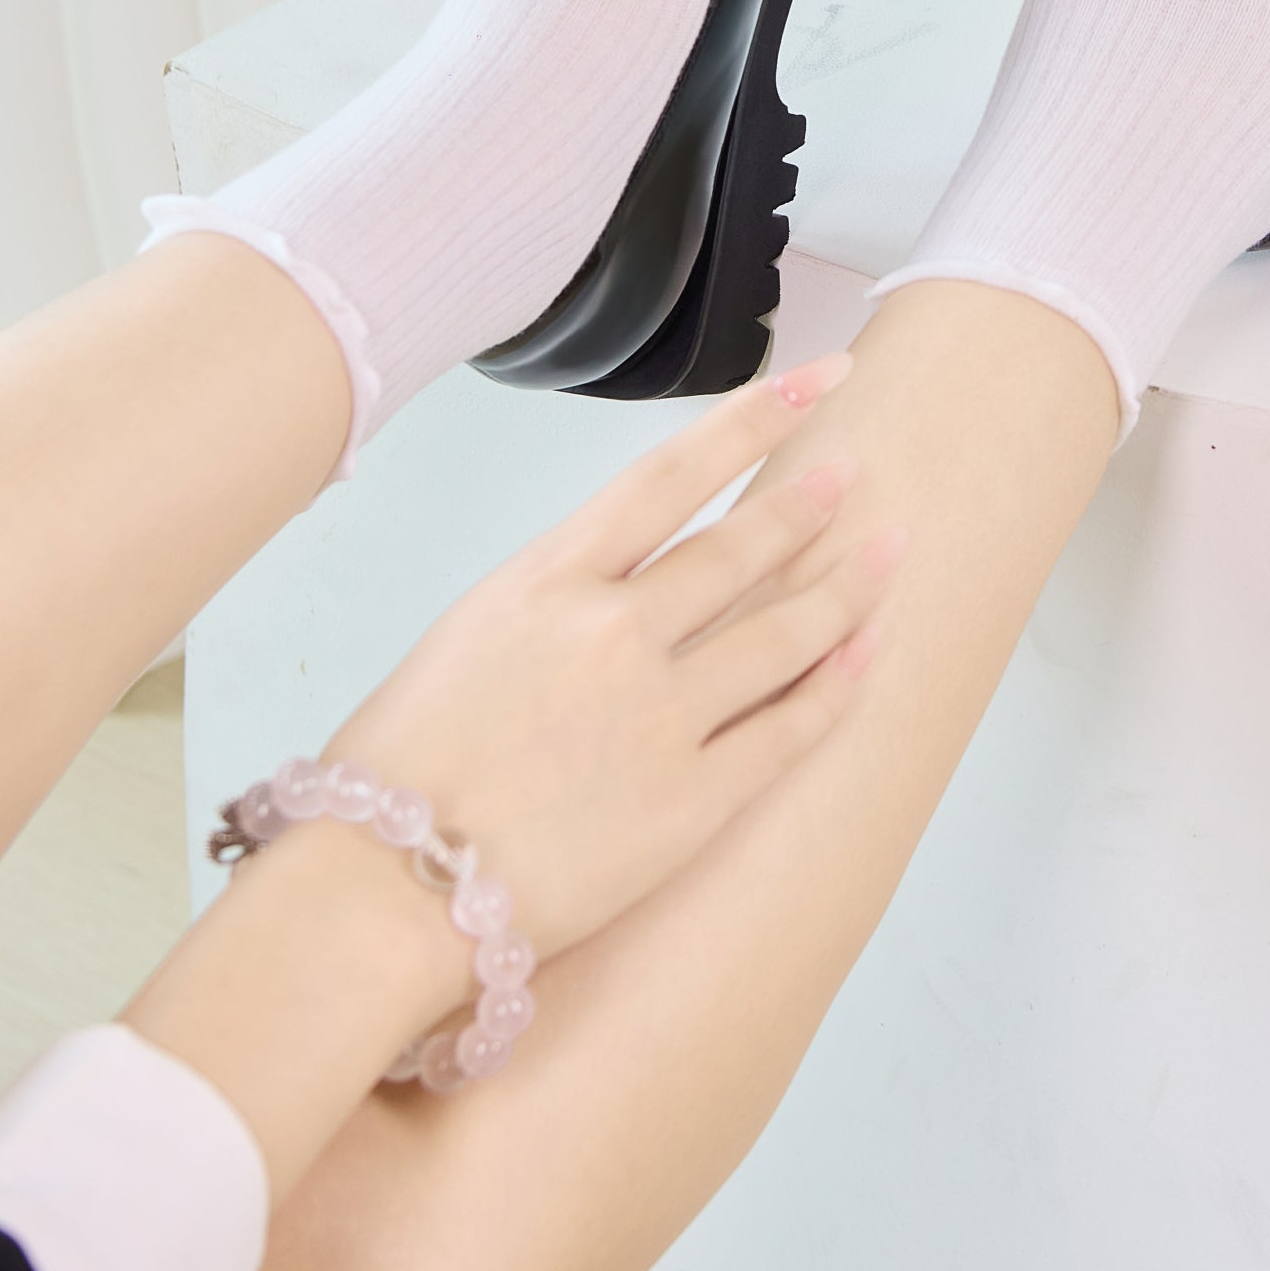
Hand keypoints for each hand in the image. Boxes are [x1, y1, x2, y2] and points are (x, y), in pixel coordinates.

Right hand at [325, 354, 903, 963]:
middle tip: (854, 470)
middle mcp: (614, 632)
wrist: (381, 890)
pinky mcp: (689, 805)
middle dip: (808, 503)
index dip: (752, 418)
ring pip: (782, 633)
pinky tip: (868, 657)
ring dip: (844, 588)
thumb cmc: (397, 773)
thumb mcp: (465, 640)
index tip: (812, 380)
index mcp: (547, 580)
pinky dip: (835, 690)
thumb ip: (551, 601)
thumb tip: (611, 589)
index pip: (671, 474)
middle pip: (742, 546)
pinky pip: (785, 734)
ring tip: (888, 550)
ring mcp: (659, 717)